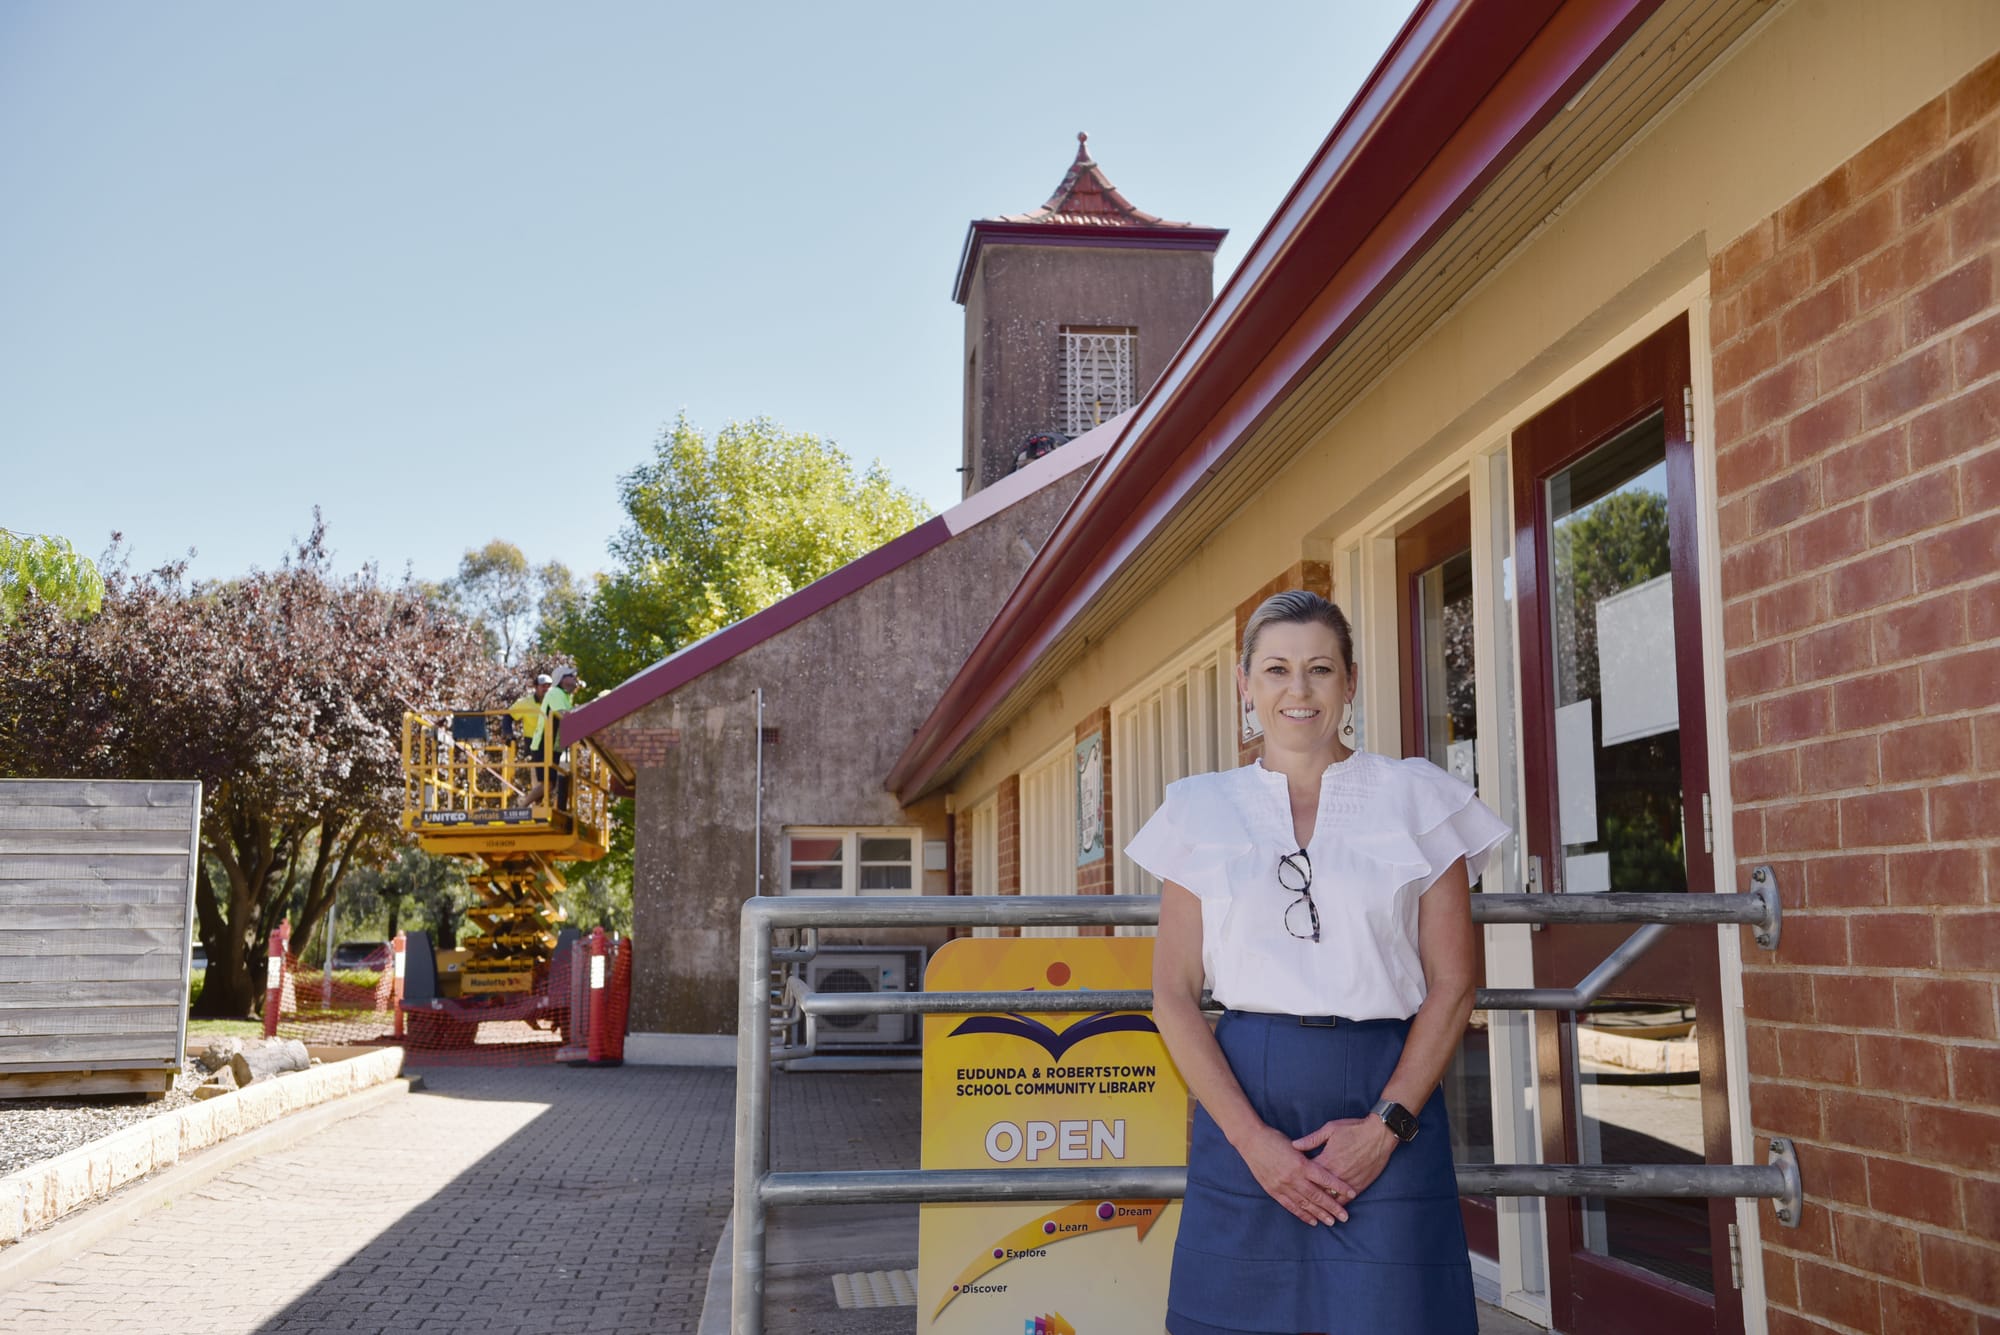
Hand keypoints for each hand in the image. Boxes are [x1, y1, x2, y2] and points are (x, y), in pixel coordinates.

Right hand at [1234, 1123, 1358, 1226]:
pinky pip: (1291, 1206)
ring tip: (1332, 1222)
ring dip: (1319, 1214)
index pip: (1325, 1178)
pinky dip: (1302, 1214)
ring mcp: (1282, 1186)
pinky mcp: (1273, 1191)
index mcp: (1300, 1163)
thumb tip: (1325, 1168)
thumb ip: (1309, 1158)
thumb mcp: (1295, 1145)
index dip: (1339, 1186)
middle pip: (1317, 1195)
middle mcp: (1293, 1177)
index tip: (1352, 1193)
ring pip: (1305, 1204)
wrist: (1251, 1141)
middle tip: (1345, 1216)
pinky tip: (1312, 1221)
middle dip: (1332, 1207)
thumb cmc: (1274, 1139)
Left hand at [1291, 1116, 1397, 1200]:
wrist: (1379, 1134)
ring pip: (1331, 1198)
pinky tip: (1333, 1209)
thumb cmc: (1354, 1129)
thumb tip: (1294, 1145)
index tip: (1291, 1181)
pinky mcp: (1359, 1185)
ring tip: (1314, 1212)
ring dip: (1323, 1205)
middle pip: (1317, 1189)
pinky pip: (1346, 1199)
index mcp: (1326, 1159)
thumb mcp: (1330, 1129)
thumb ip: (1312, 1139)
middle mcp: (1336, 1173)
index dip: (1298, 1178)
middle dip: (1307, 1196)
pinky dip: (1339, 1204)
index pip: (1307, 1174)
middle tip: (1297, 1201)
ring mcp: (1348, 1181)